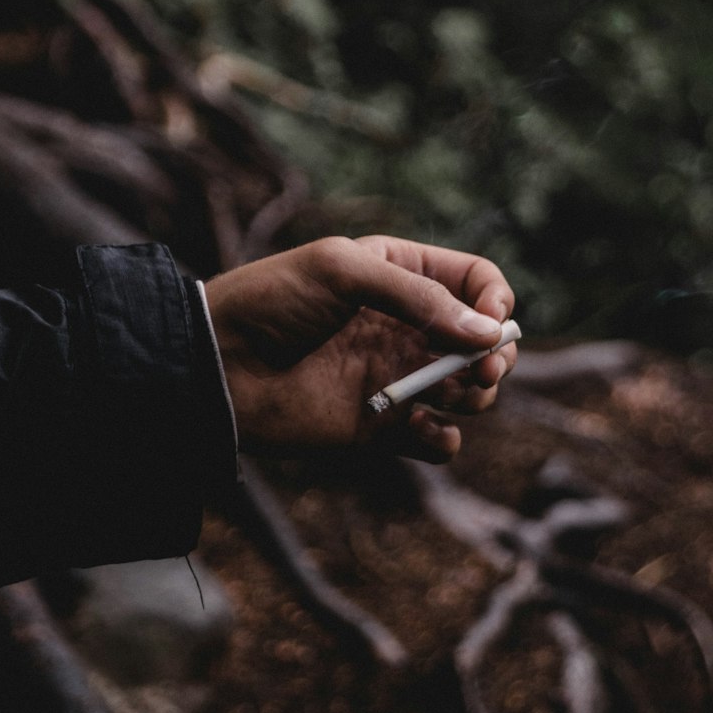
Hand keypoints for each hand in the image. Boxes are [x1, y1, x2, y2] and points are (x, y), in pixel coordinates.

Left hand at [204, 235, 516, 462]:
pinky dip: (443, 441)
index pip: (475, 281)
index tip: (494, 322)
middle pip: (484, 341)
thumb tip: (488, 332)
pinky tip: (424, 431)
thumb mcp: (344, 271)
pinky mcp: (380, 426)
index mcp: (401, 274)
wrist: (216, 365)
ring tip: (447, 395)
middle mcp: (407, 326)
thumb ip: (418, 297)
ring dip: (474, 396)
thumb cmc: (272, 302)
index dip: (495, 300)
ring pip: (469, 392)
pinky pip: (437, 441)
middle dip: (495, 355)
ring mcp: (396, 376)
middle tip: (481, 370)